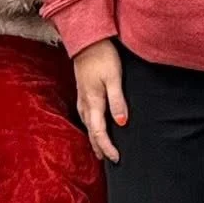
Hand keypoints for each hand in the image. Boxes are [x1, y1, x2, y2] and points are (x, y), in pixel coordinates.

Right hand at [74, 39, 126, 161]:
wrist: (87, 41)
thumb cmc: (103, 57)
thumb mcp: (114, 78)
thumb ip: (117, 101)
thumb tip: (121, 123)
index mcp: (93, 102)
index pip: (99, 132)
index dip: (107, 147)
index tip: (117, 159)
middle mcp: (85, 104)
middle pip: (91, 132)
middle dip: (100, 148)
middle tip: (110, 161)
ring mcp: (82, 98)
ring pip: (87, 125)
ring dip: (94, 139)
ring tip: (100, 151)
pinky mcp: (82, 93)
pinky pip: (86, 117)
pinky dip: (91, 128)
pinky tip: (94, 128)